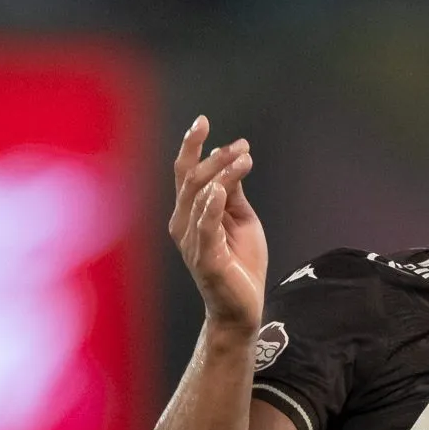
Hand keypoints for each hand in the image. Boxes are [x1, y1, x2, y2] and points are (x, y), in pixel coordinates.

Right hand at [169, 116, 267, 331]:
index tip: (203, 121)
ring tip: (244, 159)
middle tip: (241, 146)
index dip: (191, 146)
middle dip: (215, 157)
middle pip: (191, 180)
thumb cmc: (240, 265)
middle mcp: (184, 225)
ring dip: (222, 173)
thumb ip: (233, 193)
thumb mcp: (241, 219)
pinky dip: (211, 207)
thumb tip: (232, 163)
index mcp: (189, 213)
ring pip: (200, 197)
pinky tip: (221, 190)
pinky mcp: (206, 259)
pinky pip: (205, 228)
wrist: (242, 308)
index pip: (184, 173)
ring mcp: (192, 242)